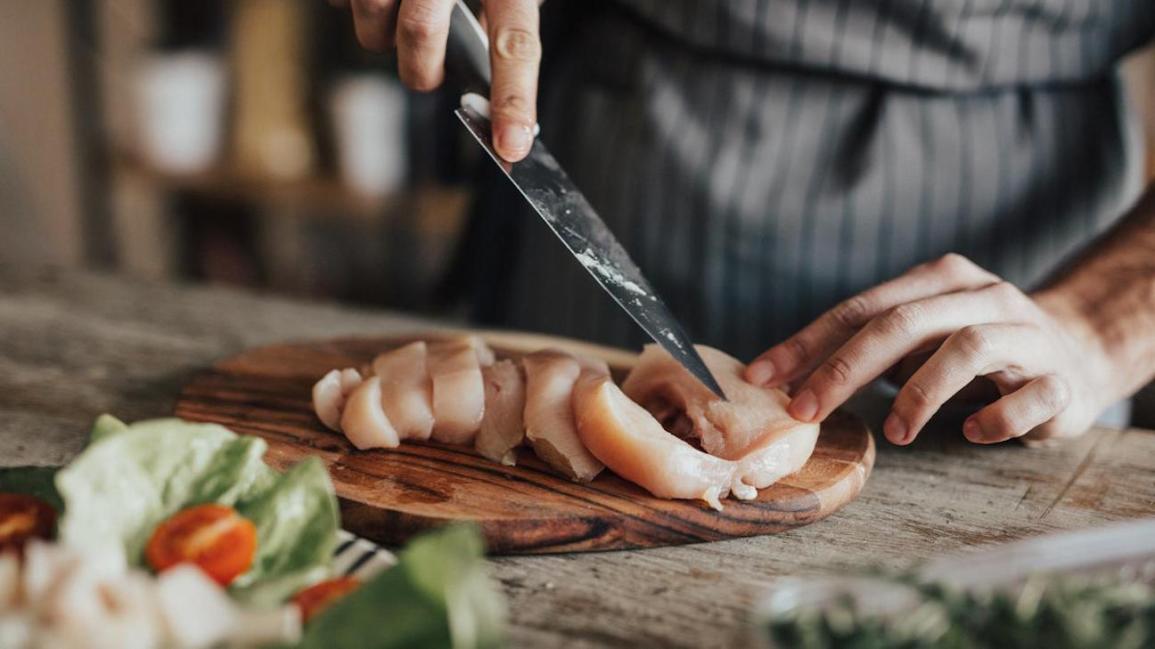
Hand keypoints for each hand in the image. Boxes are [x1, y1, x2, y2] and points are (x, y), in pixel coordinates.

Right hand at [334, 0, 540, 161]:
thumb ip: (505, 19)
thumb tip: (504, 97)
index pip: (517, 40)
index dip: (514, 97)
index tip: (511, 145)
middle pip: (420, 34)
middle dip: (421, 69)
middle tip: (429, 73)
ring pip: (372, 18)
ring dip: (380, 33)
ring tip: (398, 10)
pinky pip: (340, 0)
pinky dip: (354, 3)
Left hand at [745, 254, 1118, 445]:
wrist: (1077, 354)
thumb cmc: (973, 350)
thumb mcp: (918, 336)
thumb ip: (865, 346)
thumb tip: (786, 379)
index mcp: (937, 280)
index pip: (860, 309)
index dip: (807, 343)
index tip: (763, 377)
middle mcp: (981, 297)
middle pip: (903, 324)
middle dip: (844, 368)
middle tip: (806, 410)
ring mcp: (1026, 334)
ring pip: (968, 350)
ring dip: (921, 393)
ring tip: (894, 432)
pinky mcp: (1062, 379)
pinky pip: (1031, 397)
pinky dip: (997, 418)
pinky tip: (970, 434)